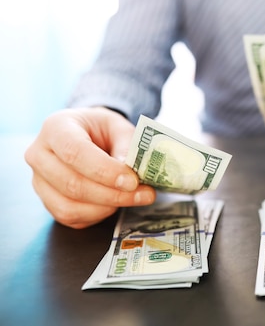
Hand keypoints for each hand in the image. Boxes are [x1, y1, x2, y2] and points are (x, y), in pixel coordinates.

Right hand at [24, 107, 155, 228]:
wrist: (88, 135)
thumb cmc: (102, 130)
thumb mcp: (120, 127)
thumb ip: (127, 146)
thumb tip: (131, 172)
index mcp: (55, 128)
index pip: (74, 152)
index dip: (105, 170)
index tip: (133, 181)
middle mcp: (39, 154)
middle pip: (71, 183)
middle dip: (113, 194)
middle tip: (144, 194)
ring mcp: (39, 180)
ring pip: (69, 206)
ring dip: (106, 207)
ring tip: (133, 198)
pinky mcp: (47, 200)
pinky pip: (69, 217)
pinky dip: (97, 215)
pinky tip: (115, 204)